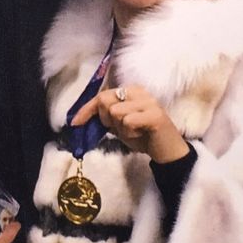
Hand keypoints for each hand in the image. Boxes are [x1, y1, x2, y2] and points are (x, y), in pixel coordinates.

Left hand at [71, 85, 188, 162]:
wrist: (167, 152)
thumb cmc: (143, 136)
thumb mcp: (119, 125)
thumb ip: (105, 117)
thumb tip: (81, 118)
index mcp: (130, 90)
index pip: (102, 95)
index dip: (86, 109)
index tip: (75, 123)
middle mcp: (139, 91)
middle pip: (105, 100)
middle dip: (105, 119)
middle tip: (119, 129)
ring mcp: (148, 102)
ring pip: (115, 112)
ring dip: (120, 129)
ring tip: (134, 132)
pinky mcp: (155, 115)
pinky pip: (128, 122)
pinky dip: (130, 133)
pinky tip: (141, 135)